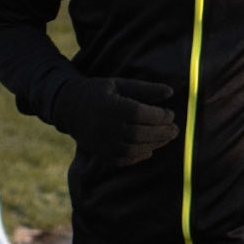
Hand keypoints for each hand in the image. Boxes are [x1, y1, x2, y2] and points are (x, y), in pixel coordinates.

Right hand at [53, 75, 176, 166]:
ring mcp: (103, 142)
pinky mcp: (102, 153)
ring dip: (154, 144)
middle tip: (175, 129)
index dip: (160, 115)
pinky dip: (139, 156)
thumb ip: (145, 89)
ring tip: (166, 138)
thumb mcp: (120, 84)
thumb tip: (170, 91)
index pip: (142, 114)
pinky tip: (149, 149)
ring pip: (135, 148)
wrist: (69, 108)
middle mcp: (107, 126)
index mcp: (112, 106)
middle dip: (162, 132)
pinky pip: (124, 159)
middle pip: (141, 133)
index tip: (170, 113)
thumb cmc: (99, 92)